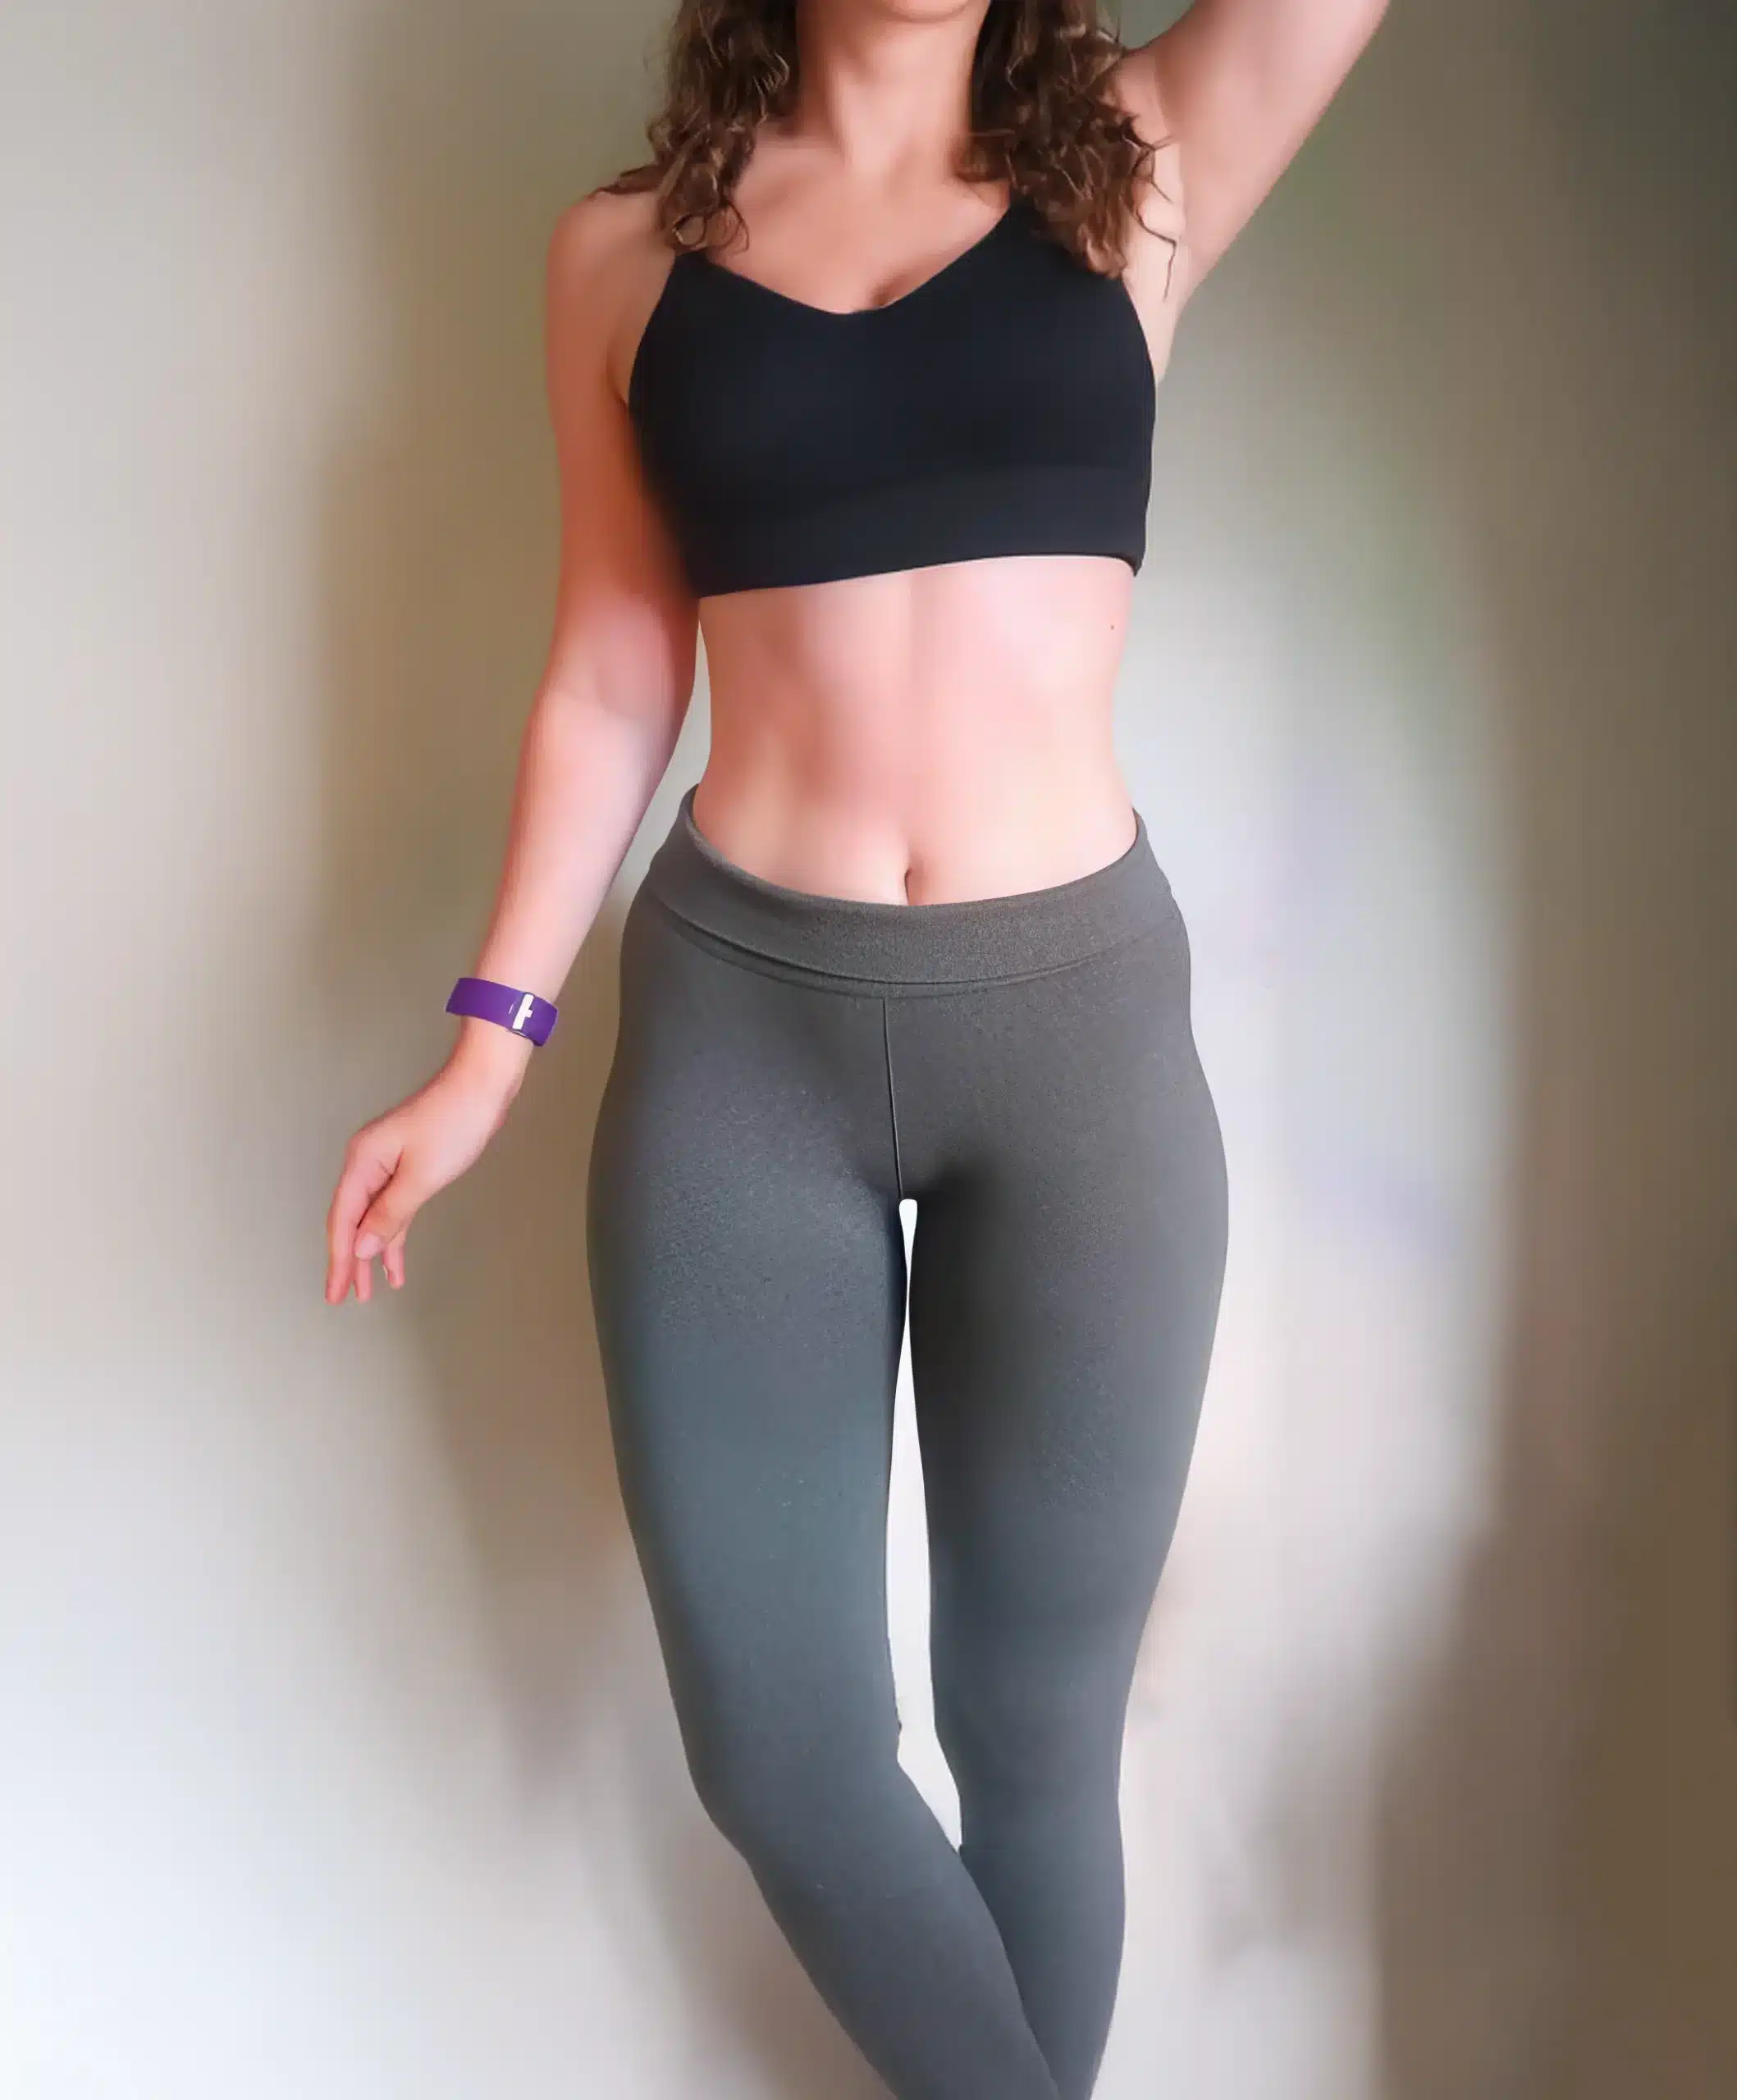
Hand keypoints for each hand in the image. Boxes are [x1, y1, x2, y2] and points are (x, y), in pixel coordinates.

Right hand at [324, 1032, 531, 1303]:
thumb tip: (362, 1247)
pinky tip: (395, 1262)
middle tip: (346, 1297)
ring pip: (372, 1219)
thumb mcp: (421, 1177)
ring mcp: (387, 1165)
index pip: (342, 1221)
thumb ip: (389, 1215)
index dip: (339, 1260)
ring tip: (369, 1290)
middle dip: (350, 1262)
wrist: (481, 1086)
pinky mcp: (407, 1167)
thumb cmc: (454, 1122)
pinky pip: (392, 1209)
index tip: (335, 1292)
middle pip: (351, 1222)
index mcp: (362, 1162)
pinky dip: (393, 1235)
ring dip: (372, 1254)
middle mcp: (367, 1163)